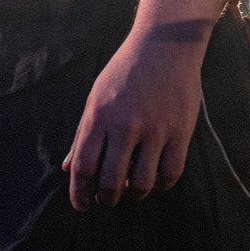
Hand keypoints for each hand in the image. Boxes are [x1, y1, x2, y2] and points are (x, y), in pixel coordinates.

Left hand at [62, 27, 202, 210]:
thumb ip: (83, 134)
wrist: (165, 44)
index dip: (79, 193)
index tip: (82, 206)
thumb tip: (68, 168)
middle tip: (105, 200)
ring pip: (141, 183)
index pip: (83, 166)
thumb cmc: (126, 71)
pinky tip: (153, 178)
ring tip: (129, 189)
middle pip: (110, 181)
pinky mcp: (181, 131)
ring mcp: (155, 128)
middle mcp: (125, 124)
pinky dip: (159, 185)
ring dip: (132, 194)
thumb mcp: (97, 97)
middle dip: (105, 198)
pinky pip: (169, 174)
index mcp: (99, 114)